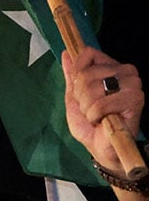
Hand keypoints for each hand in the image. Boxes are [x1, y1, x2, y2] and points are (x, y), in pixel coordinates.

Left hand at [63, 46, 143, 170]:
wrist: (101, 147)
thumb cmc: (90, 123)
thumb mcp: (74, 97)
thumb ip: (72, 75)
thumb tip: (66, 53)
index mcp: (111, 67)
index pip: (87, 54)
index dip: (76, 74)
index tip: (80, 92)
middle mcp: (125, 71)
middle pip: (85, 73)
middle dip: (80, 97)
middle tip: (90, 109)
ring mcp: (132, 83)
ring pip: (91, 87)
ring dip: (87, 108)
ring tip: (97, 115)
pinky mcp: (135, 99)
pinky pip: (101, 103)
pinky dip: (94, 116)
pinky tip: (103, 120)